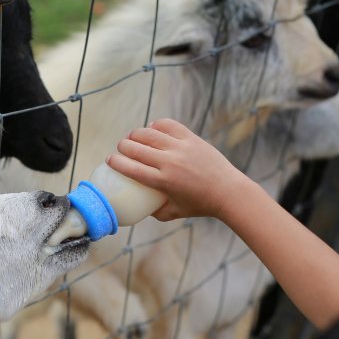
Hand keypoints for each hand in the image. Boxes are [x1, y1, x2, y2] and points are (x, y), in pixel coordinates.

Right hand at [106, 118, 250, 220]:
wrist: (228, 192)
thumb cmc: (200, 205)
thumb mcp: (174, 212)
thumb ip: (155, 211)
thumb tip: (142, 207)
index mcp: (163, 181)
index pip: (130, 168)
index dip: (115, 162)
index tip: (110, 160)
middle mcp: (169, 162)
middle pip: (135, 148)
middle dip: (122, 146)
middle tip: (121, 148)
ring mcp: (181, 148)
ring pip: (149, 133)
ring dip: (136, 134)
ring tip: (133, 137)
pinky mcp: (191, 138)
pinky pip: (168, 125)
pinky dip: (156, 125)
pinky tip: (152, 129)